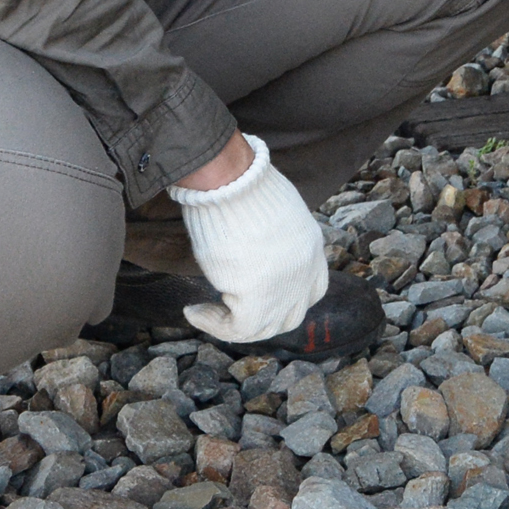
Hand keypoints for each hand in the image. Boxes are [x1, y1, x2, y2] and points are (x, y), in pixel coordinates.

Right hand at [167, 133, 328, 341]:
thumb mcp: (269, 214)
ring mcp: (286, 286)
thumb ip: (272, 241)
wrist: (232, 181)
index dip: (289, 300)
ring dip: (232, 324)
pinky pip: (238, 327)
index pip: (314, 289)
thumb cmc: (242, 186)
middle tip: (229, 312)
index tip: (261, 297)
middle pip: (292, 316)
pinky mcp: (260, 297)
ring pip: (264, 327)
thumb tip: (251, 251)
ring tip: (203, 311)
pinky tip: (194, 311)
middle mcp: (306, 270)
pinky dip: (213, 323)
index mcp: (311, 246)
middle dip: (261, 319)